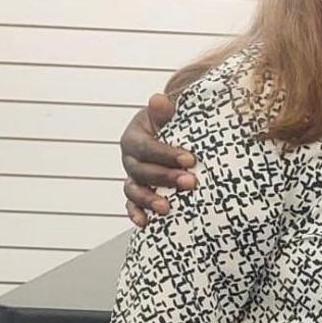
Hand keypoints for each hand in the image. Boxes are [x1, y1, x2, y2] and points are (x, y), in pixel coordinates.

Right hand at [121, 92, 195, 226]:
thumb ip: (165, 109)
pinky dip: (136, 213)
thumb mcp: (170, 113)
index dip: (166, 154)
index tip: (190, 159)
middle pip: (141, 170)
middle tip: (192, 182)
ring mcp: (132, 176)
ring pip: (133, 189)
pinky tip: (145, 222)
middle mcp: (130, 158)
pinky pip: (131, 204)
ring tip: (168, 207)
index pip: (147, 147)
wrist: (174, 133)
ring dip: (149, 199)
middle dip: (166, 178)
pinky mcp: (137, 192)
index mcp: (134, 136)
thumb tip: (158, 99)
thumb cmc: (174, 122)